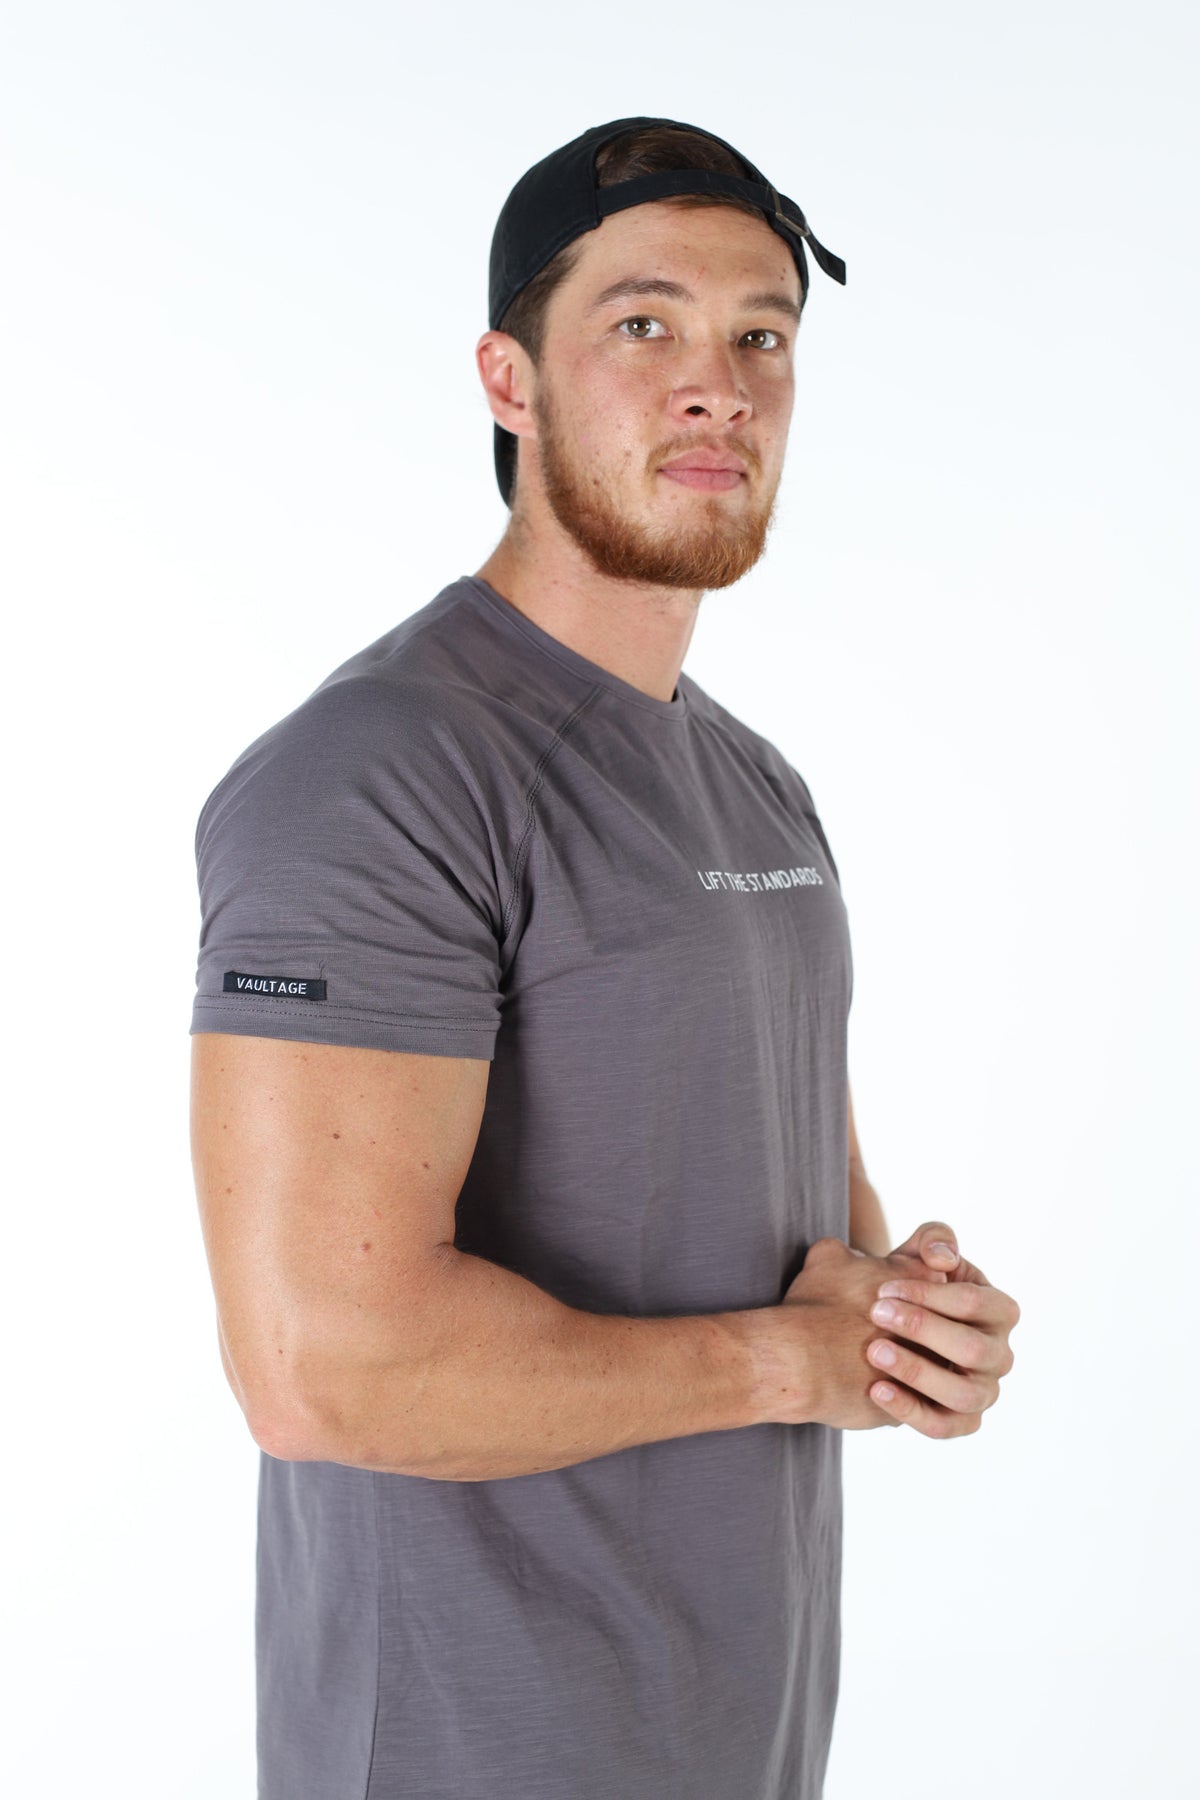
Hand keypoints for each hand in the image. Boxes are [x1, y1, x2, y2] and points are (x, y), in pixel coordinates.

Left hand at [863, 1220, 1019, 1438]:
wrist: (881, 1330)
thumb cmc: (906, 1288)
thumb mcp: (917, 1256)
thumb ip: (933, 1241)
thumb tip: (943, 1258)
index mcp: (999, 1311)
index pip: (976, 1302)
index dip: (931, 1294)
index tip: (884, 1286)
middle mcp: (1000, 1355)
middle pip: (974, 1349)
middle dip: (923, 1329)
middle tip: (876, 1314)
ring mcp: (984, 1392)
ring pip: (963, 1394)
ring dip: (917, 1372)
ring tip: (874, 1352)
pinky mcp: (961, 1422)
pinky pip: (942, 1426)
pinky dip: (909, 1410)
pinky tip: (875, 1389)